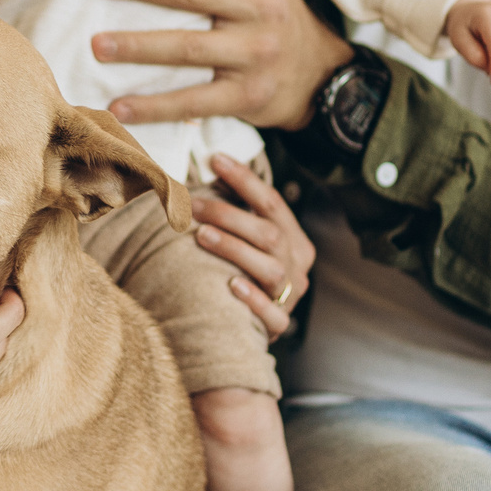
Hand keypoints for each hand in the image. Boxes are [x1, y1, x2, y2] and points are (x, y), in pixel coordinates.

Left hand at [89, 0, 352, 130]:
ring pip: (189, 47)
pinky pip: (194, 101)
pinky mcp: (247, 95)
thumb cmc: (272, 16)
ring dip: (138, 46)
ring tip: (97, 44)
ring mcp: (255, 53)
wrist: (321, 76)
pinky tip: (119, 107)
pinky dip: (154, 106)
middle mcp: (261, 7)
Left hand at [193, 152, 315, 339]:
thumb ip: (239, 217)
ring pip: (270, 269)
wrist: (249, 330)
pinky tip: (231, 285)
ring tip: (201, 235)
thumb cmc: (245, 275)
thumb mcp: (251, 244)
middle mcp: (297, 266)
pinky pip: (272, 314)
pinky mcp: (279, 324)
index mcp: (294, 241)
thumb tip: (206, 172)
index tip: (215, 159)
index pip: (272, 203)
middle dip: (229, 215)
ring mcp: (291, 296)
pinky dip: (253, 299)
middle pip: (269, 234)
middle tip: (193, 204)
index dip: (244, 180)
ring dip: (234, 249)